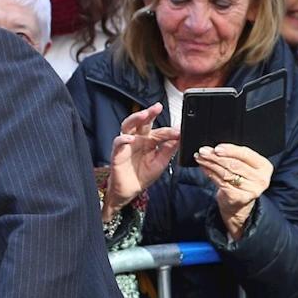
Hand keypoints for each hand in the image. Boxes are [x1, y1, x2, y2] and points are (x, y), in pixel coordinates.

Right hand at [106, 103, 178, 219]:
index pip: (160, 132)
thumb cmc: (143, 175)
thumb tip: (179, 137)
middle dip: (150, 113)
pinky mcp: (117, 152)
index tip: (179, 132)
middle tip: (157, 107)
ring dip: (136, 118)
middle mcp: (138, 139)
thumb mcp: (160, 163)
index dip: (169, 131)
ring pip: (129, 125)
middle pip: (143, 121)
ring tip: (144, 114)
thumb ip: (169, 150)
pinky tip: (131, 138)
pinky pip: (118, 142)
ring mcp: (127, 144)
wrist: (130, 190)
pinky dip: (124, 139)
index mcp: (150, 140)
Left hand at [195, 144, 273, 238]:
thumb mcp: (244, 166)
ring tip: (200, 158)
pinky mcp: (239, 198)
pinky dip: (210, 174)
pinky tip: (204, 168)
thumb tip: (212, 149)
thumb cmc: (241, 180)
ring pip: (226, 173)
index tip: (216, 148)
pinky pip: (221, 183)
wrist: (239, 205)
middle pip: (235, 164)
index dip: (230, 150)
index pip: (246, 154)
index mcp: (264, 166)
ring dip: (210, 164)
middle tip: (203, 151)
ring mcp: (251, 190)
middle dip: (216, 157)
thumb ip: (234, 156)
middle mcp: (261, 179)